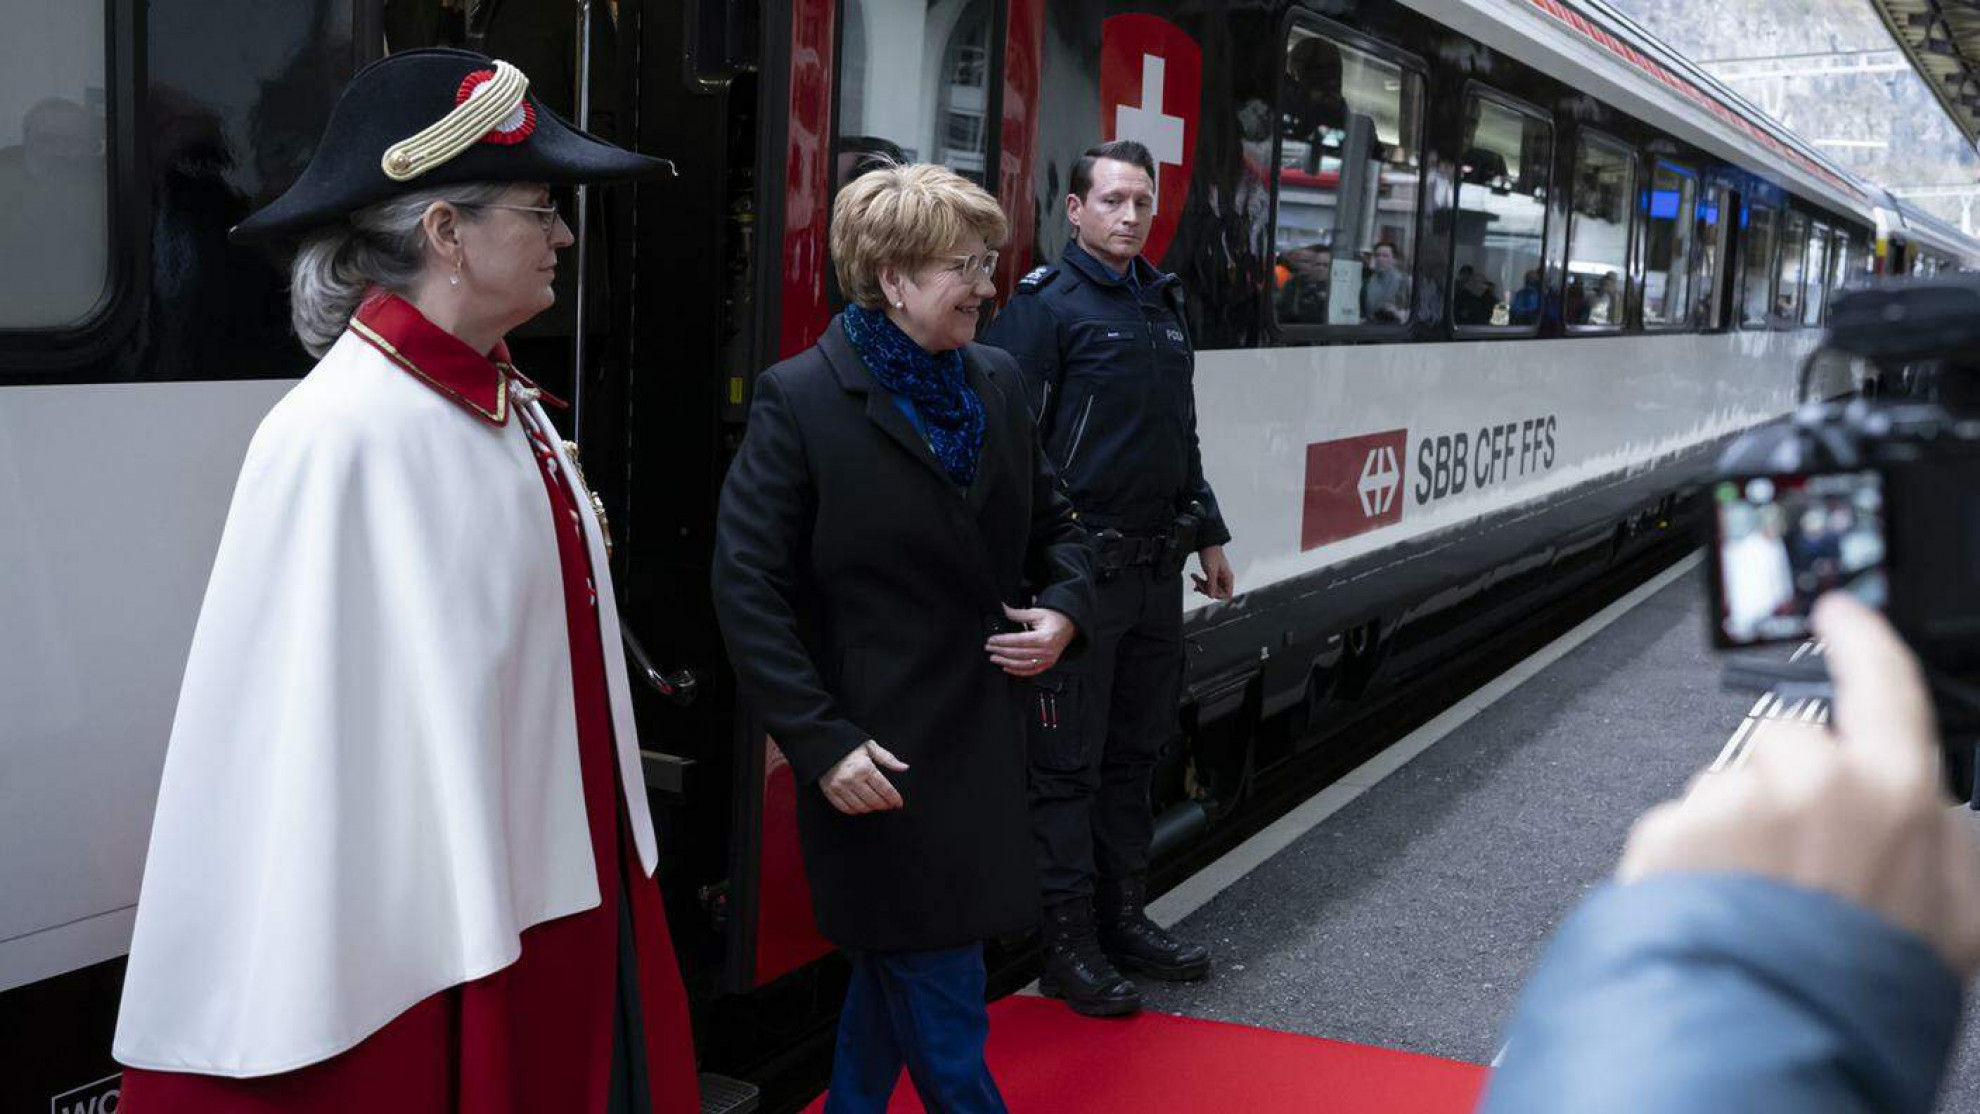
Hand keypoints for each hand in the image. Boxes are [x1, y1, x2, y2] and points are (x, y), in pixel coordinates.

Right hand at [820, 740, 909, 814]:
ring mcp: (840, 787)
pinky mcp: (830, 792)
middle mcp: (852, 779)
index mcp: (865, 767)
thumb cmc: (849, 744)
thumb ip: (888, 758)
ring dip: (872, 808)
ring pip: (861, 807)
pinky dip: (856, 811)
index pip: (885, 789)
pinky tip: (862, 807)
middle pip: (874, 800)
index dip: (894, 798)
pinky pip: (846, 809)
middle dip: (885, 805)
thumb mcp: (869, 746)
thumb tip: (904, 767)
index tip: (899, 803)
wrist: (823, 744)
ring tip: (877, 805)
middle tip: (889, 805)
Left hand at [985, 603, 1075, 677]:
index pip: (1018, 641)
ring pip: (1022, 664)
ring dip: (1006, 662)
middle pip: (1018, 653)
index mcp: (1044, 637)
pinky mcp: (1047, 665)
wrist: (1069, 626)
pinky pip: (1030, 671)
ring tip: (994, 658)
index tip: (991, 640)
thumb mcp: (1036, 613)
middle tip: (989, 648)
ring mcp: (1047, 660)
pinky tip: (1006, 667)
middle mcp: (1046, 651)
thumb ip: (1018, 614)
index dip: (1002, 641)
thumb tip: (1003, 609)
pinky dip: (1017, 671)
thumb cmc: (1054, 619)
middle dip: (1001, 651)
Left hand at [1191, 545, 1234, 600]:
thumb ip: (1212, 584)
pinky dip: (1200, 582)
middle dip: (1206, 589)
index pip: (1227, 594)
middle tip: (1198, 582)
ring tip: (1194, 577)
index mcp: (1228, 578)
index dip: (1218, 596)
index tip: (1209, 591)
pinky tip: (1194, 578)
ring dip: (1201, 585)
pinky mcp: (1212, 574)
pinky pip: (1207, 583)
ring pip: (1210, 588)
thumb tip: (1212, 596)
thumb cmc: (1211, 554)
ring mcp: (1218, 577)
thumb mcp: (1211, 571)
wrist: (1206, 543)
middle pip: (1217, 592)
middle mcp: (1224, 578)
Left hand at [1618, 593, 1979, 975]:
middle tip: (1801, 866)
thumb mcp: (1959, 921)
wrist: (1770, 1034)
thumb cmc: (1864, 984)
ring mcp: (1735, 804)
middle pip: (1790, 745)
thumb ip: (1953, 849)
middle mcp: (1810, 781)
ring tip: (1757, 905)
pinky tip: (1716, 911)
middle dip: (1788, 788)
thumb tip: (1944, 820)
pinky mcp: (1670, 831)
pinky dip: (1689, 865)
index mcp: (1891, 793)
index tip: (1841, 610)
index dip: (1863, 641)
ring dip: (1736, 832)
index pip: (1883, 685)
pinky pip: (1679, 829)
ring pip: (1728, 790)